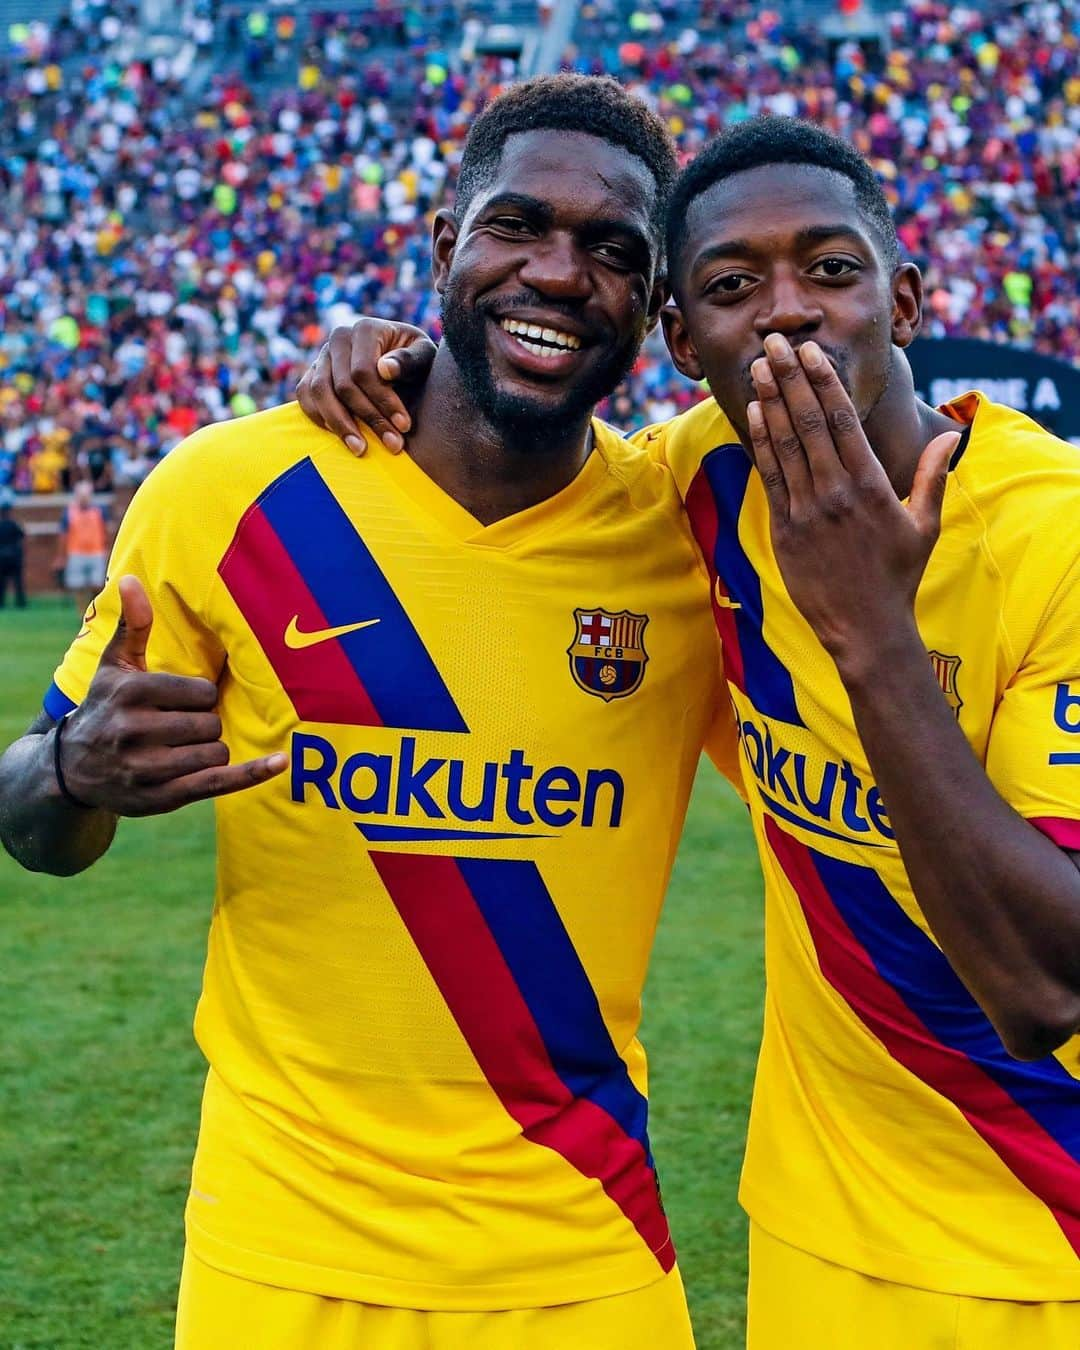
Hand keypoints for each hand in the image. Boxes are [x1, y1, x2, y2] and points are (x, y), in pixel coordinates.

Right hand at [59, 576, 286, 814]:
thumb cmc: (104, 707)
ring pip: (214, 752)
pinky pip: (216, 783)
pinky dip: (251, 774)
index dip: (200, 697)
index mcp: (130, 694)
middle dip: (203, 724)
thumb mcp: (113, 666)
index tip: (181, 702)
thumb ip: (133, 625)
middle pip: (209, 723)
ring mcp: (146, 769)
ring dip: (210, 749)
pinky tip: (280, 762)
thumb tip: (131, 580)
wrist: (71, 769)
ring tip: (182, 748)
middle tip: (178, 728)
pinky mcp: (160, 798)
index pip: (201, 693)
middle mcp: (134, 732)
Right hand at [295, 319, 436, 455]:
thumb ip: (410, 360)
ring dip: (340, 425)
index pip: (364, 371)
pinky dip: (319, 417)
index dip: (383, 401)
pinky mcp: (313, 372)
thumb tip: (385, 369)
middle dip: (370, 419)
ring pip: (319, 392)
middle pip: (343, 386)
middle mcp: (339, 338)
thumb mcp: (424, 356)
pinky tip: (342, 437)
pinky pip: (305, 396)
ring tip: (361, 449)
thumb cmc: (415, 360)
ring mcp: (323, 355)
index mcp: (366, 329)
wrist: (400, 361)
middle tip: (393, 445)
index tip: (404, 426)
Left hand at [746, 334, 959, 673]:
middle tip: (773, 342)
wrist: (865, 628)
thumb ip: (932, 476)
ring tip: (756, 367)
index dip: (823, 381)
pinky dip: (760, 442)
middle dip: (789, 378)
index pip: (842, 420)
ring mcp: (806, 511)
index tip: (810, 351)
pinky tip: (754, 413)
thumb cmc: (898, 576)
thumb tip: (951, 434)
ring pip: (784, 445)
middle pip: (807, 422)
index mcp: (870, 485)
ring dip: (769, 401)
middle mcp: (835, 492)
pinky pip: (770, 477)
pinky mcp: (784, 530)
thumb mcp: (924, 525)